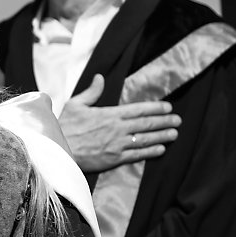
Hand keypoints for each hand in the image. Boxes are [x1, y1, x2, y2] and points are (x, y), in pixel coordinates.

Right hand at [57, 74, 178, 171]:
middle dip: (164, 121)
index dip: (155, 108)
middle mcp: (117, 129)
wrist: (57, 150)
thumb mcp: (75, 104)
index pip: (138, 109)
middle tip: (178, 120)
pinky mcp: (115, 159)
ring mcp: (118, 144)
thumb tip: (100, 77)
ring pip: (146, 139)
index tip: (168, 107)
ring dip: (162, 136)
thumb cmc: (64, 126)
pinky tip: (160, 149)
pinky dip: (151, 152)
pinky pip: (138, 155)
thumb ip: (91, 92)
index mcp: (109, 114)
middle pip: (146, 124)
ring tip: (174, 134)